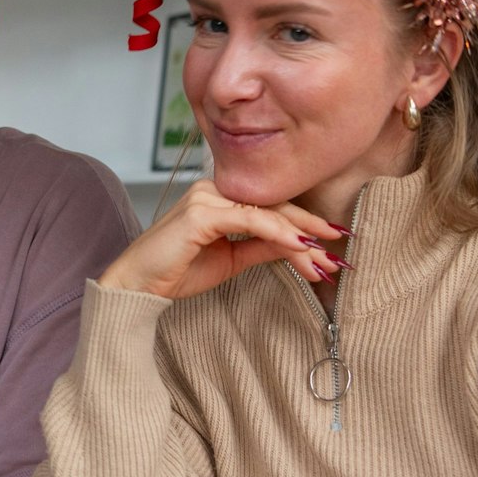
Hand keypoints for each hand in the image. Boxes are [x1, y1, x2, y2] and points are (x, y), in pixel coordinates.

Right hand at [98, 180, 345, 300]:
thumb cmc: (176, 272)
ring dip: (300, 238)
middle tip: (340, 248)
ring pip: (267, 214)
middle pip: (274, 205)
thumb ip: (261, 248)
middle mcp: (214, 190)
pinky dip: (278, 233)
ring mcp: (207, 198)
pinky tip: (300, 247)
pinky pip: (250, 221)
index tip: (331, 243)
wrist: (137, 286)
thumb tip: (296, 247)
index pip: (271, 207)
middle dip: (310, 229)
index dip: (304, 223)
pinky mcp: (201, 213)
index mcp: (220, 198)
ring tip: (324, 258)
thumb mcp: (231, 260)